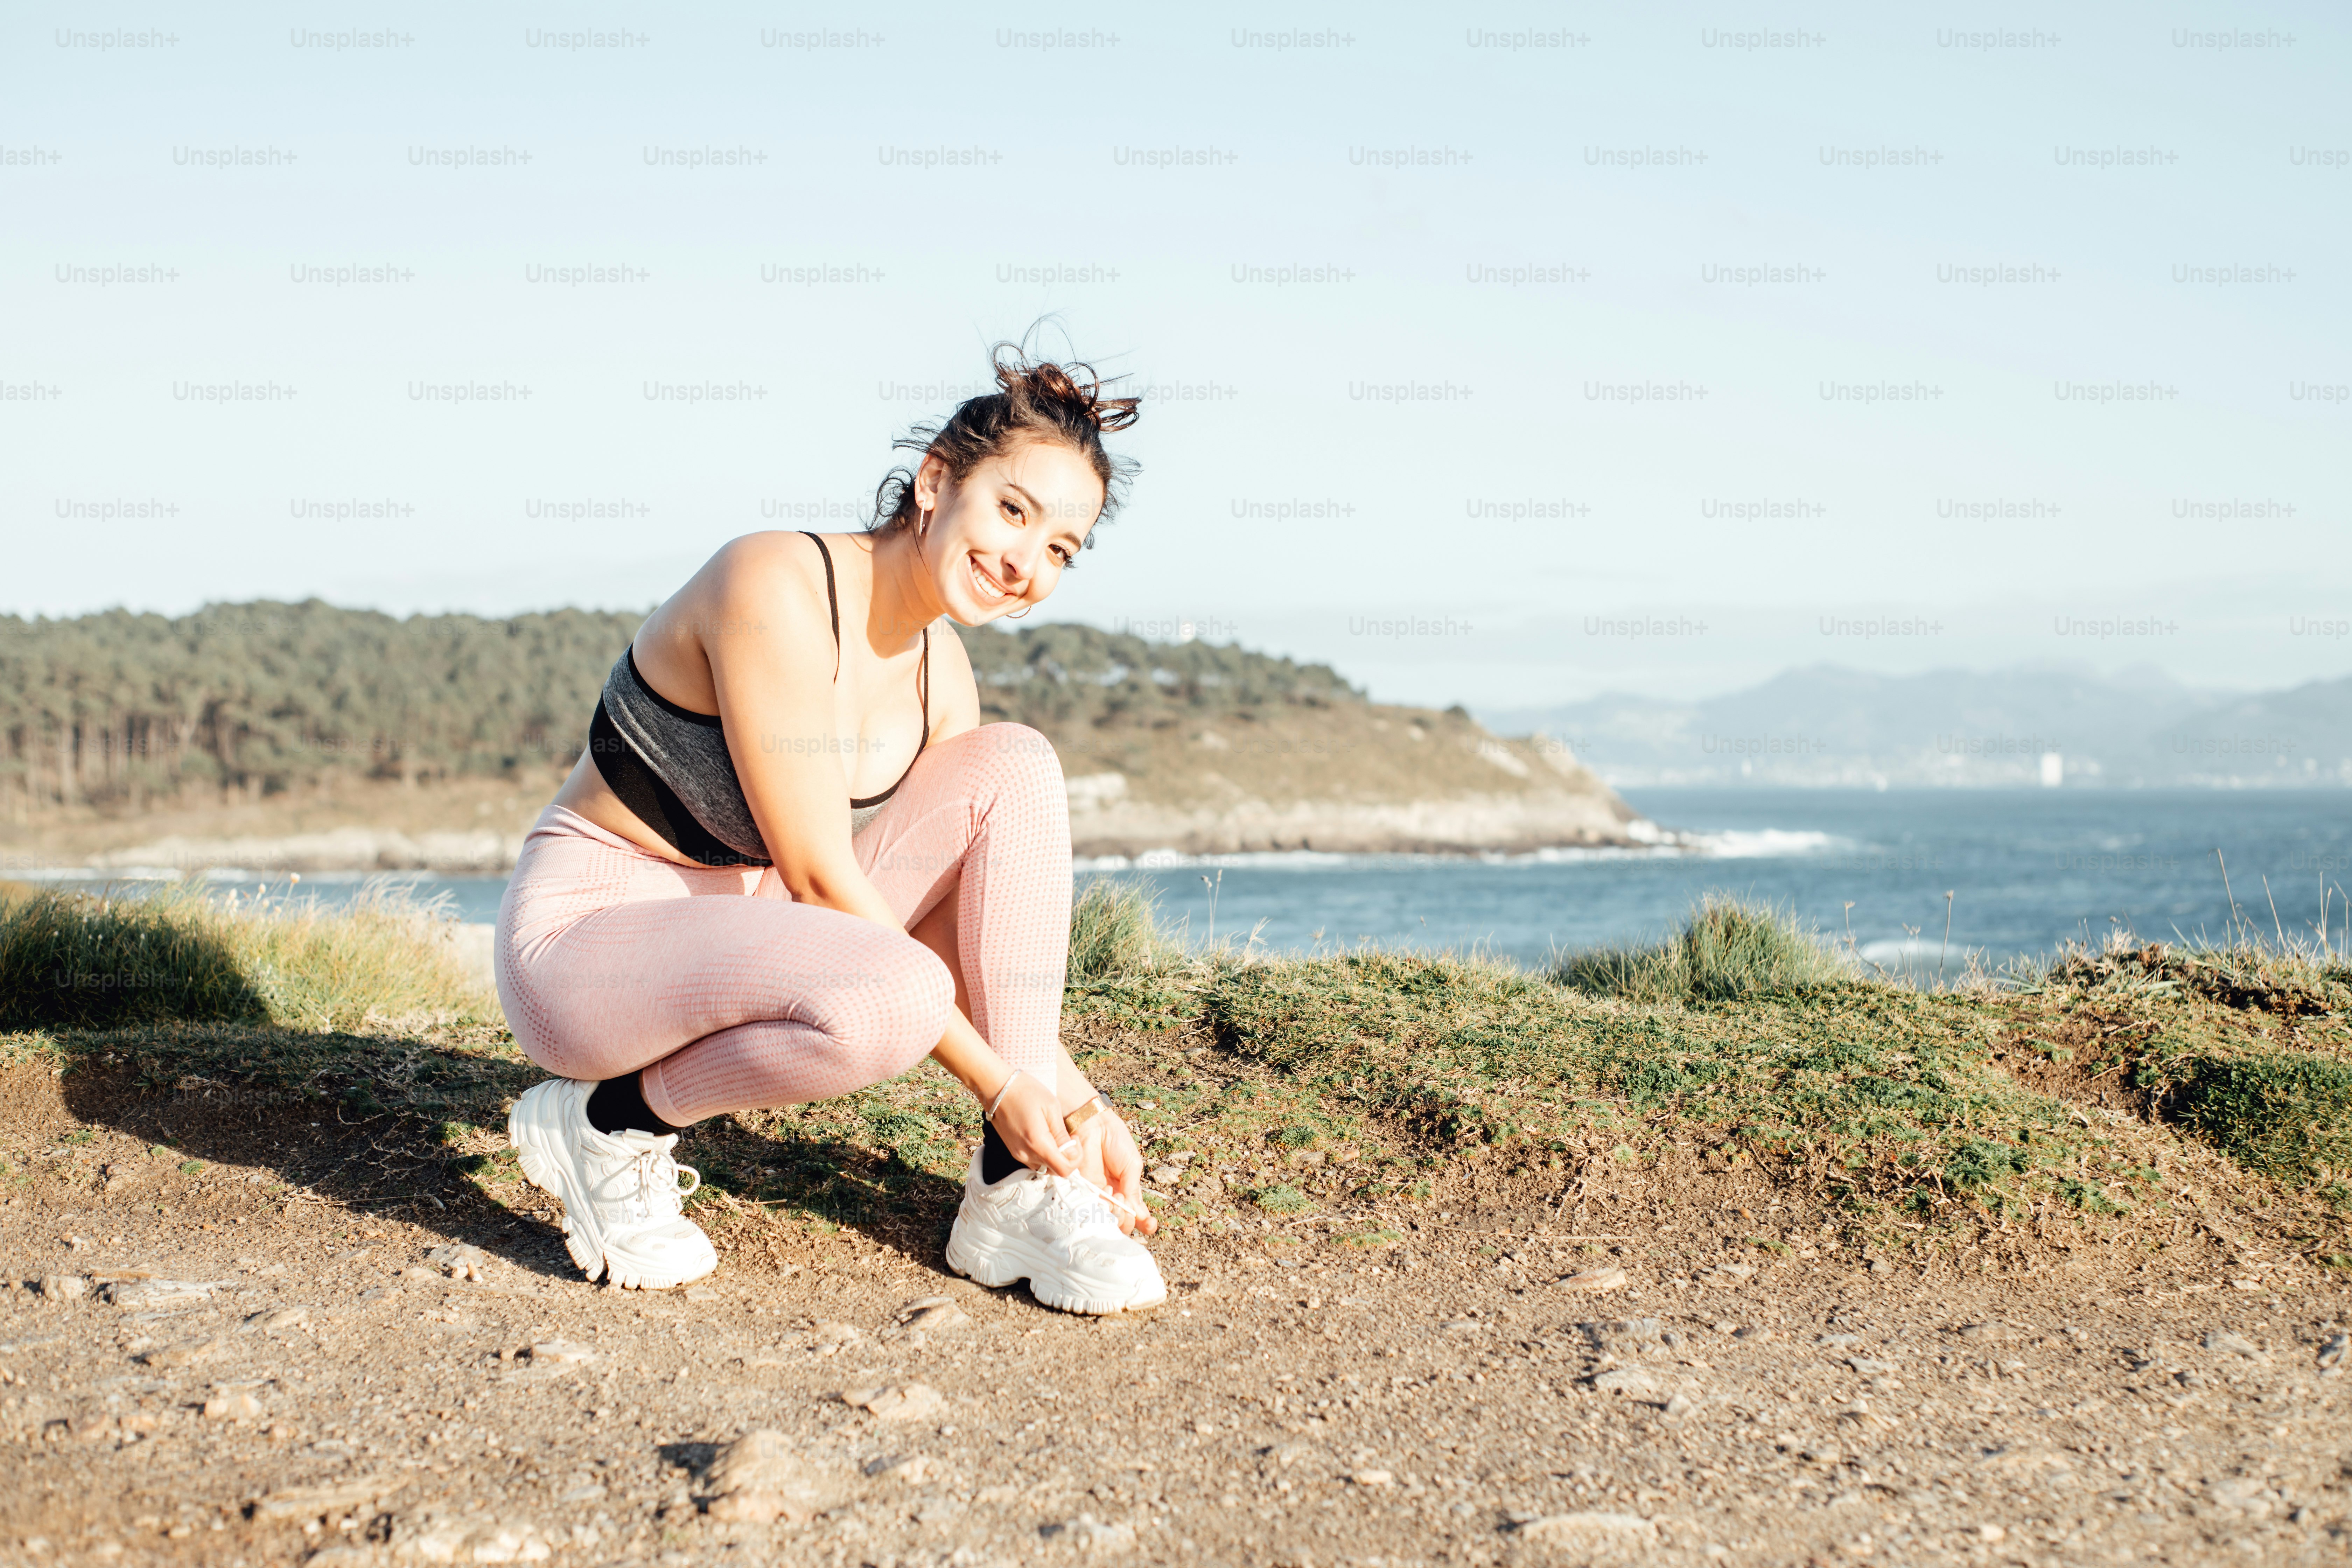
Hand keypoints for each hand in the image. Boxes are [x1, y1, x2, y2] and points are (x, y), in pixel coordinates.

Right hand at [987, 1071, 1077, 1177]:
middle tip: (1069, 1136)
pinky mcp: (1014, 1151)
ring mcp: (1018, 1154)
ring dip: (1056, 1157)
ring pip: (1045, 1167)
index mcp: (1037, 1143)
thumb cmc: (1025, 1091)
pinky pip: (1035, 1161)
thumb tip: (1072, 1152)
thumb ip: (1062, 1134)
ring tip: (1056, 1135)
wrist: (997, 1088)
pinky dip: (1045, 1155)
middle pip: (1055, 1171)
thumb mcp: (1051, 1107)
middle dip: (1068, 1157)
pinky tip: (1046, 1137)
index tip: (1074, 1139)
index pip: (1064, 1169)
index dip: (1075, 1158)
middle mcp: (1026, 1154)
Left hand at [1080, 1113, 1157, 1237]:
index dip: (1145, 1223)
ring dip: (1116, 1215)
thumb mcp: (1132, 1166)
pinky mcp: (1081, 1190)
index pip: (1136, 1213)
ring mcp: (1096, 1194)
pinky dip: (1100, 1209)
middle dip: (1128, 1219)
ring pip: (1106, 1219)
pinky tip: (1107, 1198)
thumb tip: (1139, 1215)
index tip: (1151, 1225)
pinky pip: (1090, 1208)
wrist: (1094, 1125)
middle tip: (1126, 1203)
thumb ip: (1133, 1190)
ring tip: (1117, 1198)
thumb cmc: (1115, 1140)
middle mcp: (1112, 1195)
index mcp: (1127, 1189)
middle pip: (1121, 1221)